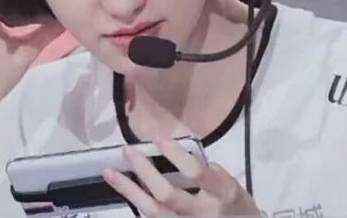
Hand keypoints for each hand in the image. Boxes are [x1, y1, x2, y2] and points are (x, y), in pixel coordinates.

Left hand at [102, 136, 259, 216]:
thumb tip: (177, 154)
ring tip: (109, 172)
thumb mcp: (230, 184)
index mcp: (222, 194)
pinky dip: (135, 203)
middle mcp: (203, 214)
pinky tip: (123, 189)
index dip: (175, 154)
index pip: (196, 173)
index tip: (158, 137)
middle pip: (167, 195)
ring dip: (129, 190)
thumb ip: (207, 172)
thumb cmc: (237, 206)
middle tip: (128, 151)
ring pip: (153, 212)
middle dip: (144, 172)